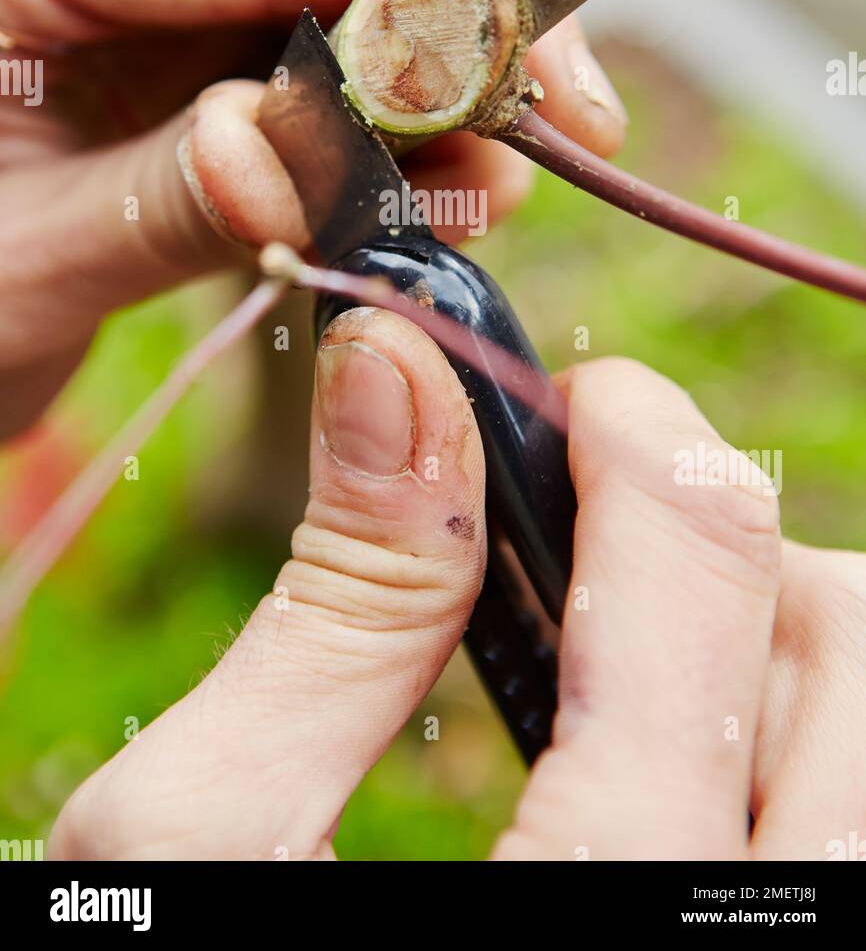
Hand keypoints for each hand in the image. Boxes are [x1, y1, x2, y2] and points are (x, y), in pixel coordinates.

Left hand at [0, 0, 625, 435]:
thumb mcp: (23, 257)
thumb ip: (162, 198)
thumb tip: (298, 160)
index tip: (532, 74)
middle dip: (459, 40)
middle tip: (560, 143)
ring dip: (441, 97)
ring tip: (484, 197)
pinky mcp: (212, 36)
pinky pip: (335, 59)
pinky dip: (396, 129)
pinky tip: (435, 192)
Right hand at [47, 312, 864, 860]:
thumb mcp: (208, 851)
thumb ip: (333, 609)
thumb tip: (396, 382)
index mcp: (606, 899)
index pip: (705, 553)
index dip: (635, 426)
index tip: (580, 398)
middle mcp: (747, 938)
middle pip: (848, 638)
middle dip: (727, 545)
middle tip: (597, 556)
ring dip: (771, 649)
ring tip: (625, 679)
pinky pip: (842, 818)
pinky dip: (778, 748)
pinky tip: (661, 770)